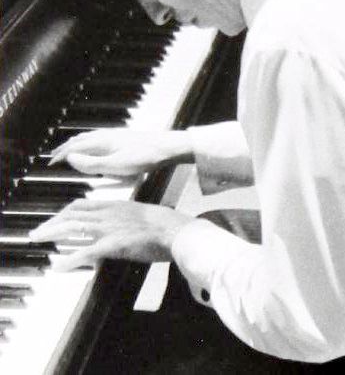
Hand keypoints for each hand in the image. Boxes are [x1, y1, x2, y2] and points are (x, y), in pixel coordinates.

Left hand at [28, 200, 192, 270]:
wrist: (179, 231)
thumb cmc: (168, 226)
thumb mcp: (145, 215)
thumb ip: (128, 219)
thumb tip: (121, 228)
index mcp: (118, 206)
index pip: (83, 205)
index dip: (65, 212)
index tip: (56, 219)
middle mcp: (110, 214)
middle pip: (72, 213)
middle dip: (51, 222)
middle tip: (38, 232)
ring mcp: (111, 228)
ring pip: (73, 227)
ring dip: (52, 233)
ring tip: (39, 240)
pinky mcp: (114, 244)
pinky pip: (86, 251)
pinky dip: (70, 259)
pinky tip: (60, 266)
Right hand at [49, 128, 192, 175]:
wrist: (168, 147)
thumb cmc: (144, 158)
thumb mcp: (115, 166)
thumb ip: (90, 164)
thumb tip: (69, 158)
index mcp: (101, 141)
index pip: (74, 147)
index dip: (61, 155)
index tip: (50, 164)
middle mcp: (106, 135)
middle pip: (80, 139)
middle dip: (66, 147)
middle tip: (55, 156)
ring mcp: (116, 135)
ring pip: (90, 137)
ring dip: (77, 144)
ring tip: (71, 150)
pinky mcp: (124, 137)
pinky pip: (100, 138)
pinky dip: (90, 143)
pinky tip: (97, 148)